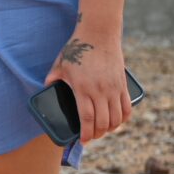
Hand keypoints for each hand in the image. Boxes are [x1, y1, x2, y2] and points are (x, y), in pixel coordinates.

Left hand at [45, 22, 129, 143]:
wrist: (99, 33)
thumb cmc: (78, 48)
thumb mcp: (61, 63)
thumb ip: (53, 77)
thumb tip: (46, 87)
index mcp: (83, 88)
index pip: (87, 119)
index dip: (86, 134)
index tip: (83, 141)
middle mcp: (100, 91)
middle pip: (103, 123)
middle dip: (97, 135)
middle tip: (92, 137)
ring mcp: (113, 88)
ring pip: (116, 118)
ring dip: (111, 129)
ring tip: (103, 130)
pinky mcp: (122, 84)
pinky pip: (127, 108)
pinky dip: (123, 118)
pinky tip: (117, 121)